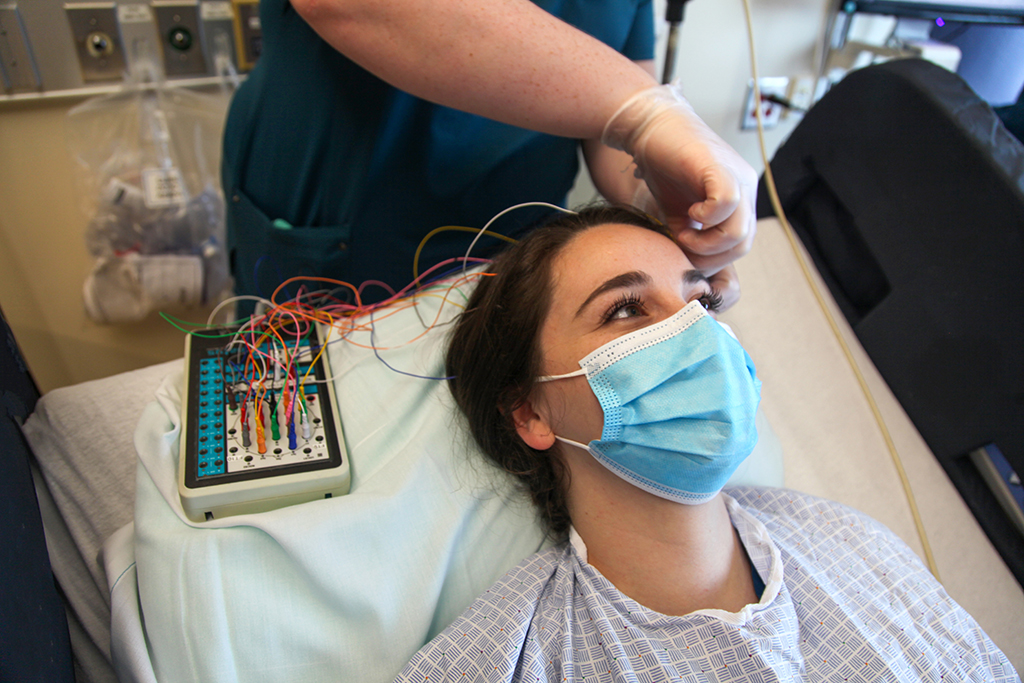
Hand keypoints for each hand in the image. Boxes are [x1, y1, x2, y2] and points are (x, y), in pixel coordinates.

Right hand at [604, 84, 757, 277]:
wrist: (649, 127)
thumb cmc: (663, 167)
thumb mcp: (678, 215)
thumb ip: (690, 239)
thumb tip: (692, 269)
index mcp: (739, 200)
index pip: (739, 245)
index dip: (713, 260)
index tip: (686, 256)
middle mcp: (745, 188)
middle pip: (743, 243)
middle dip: (712, 257)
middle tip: (683, 248)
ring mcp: (737, 177)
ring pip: (739, 232)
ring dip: (708, 244)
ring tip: (683, 235)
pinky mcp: (719, 168)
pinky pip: (727, 205)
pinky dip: (707, 219)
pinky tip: (689, 215)